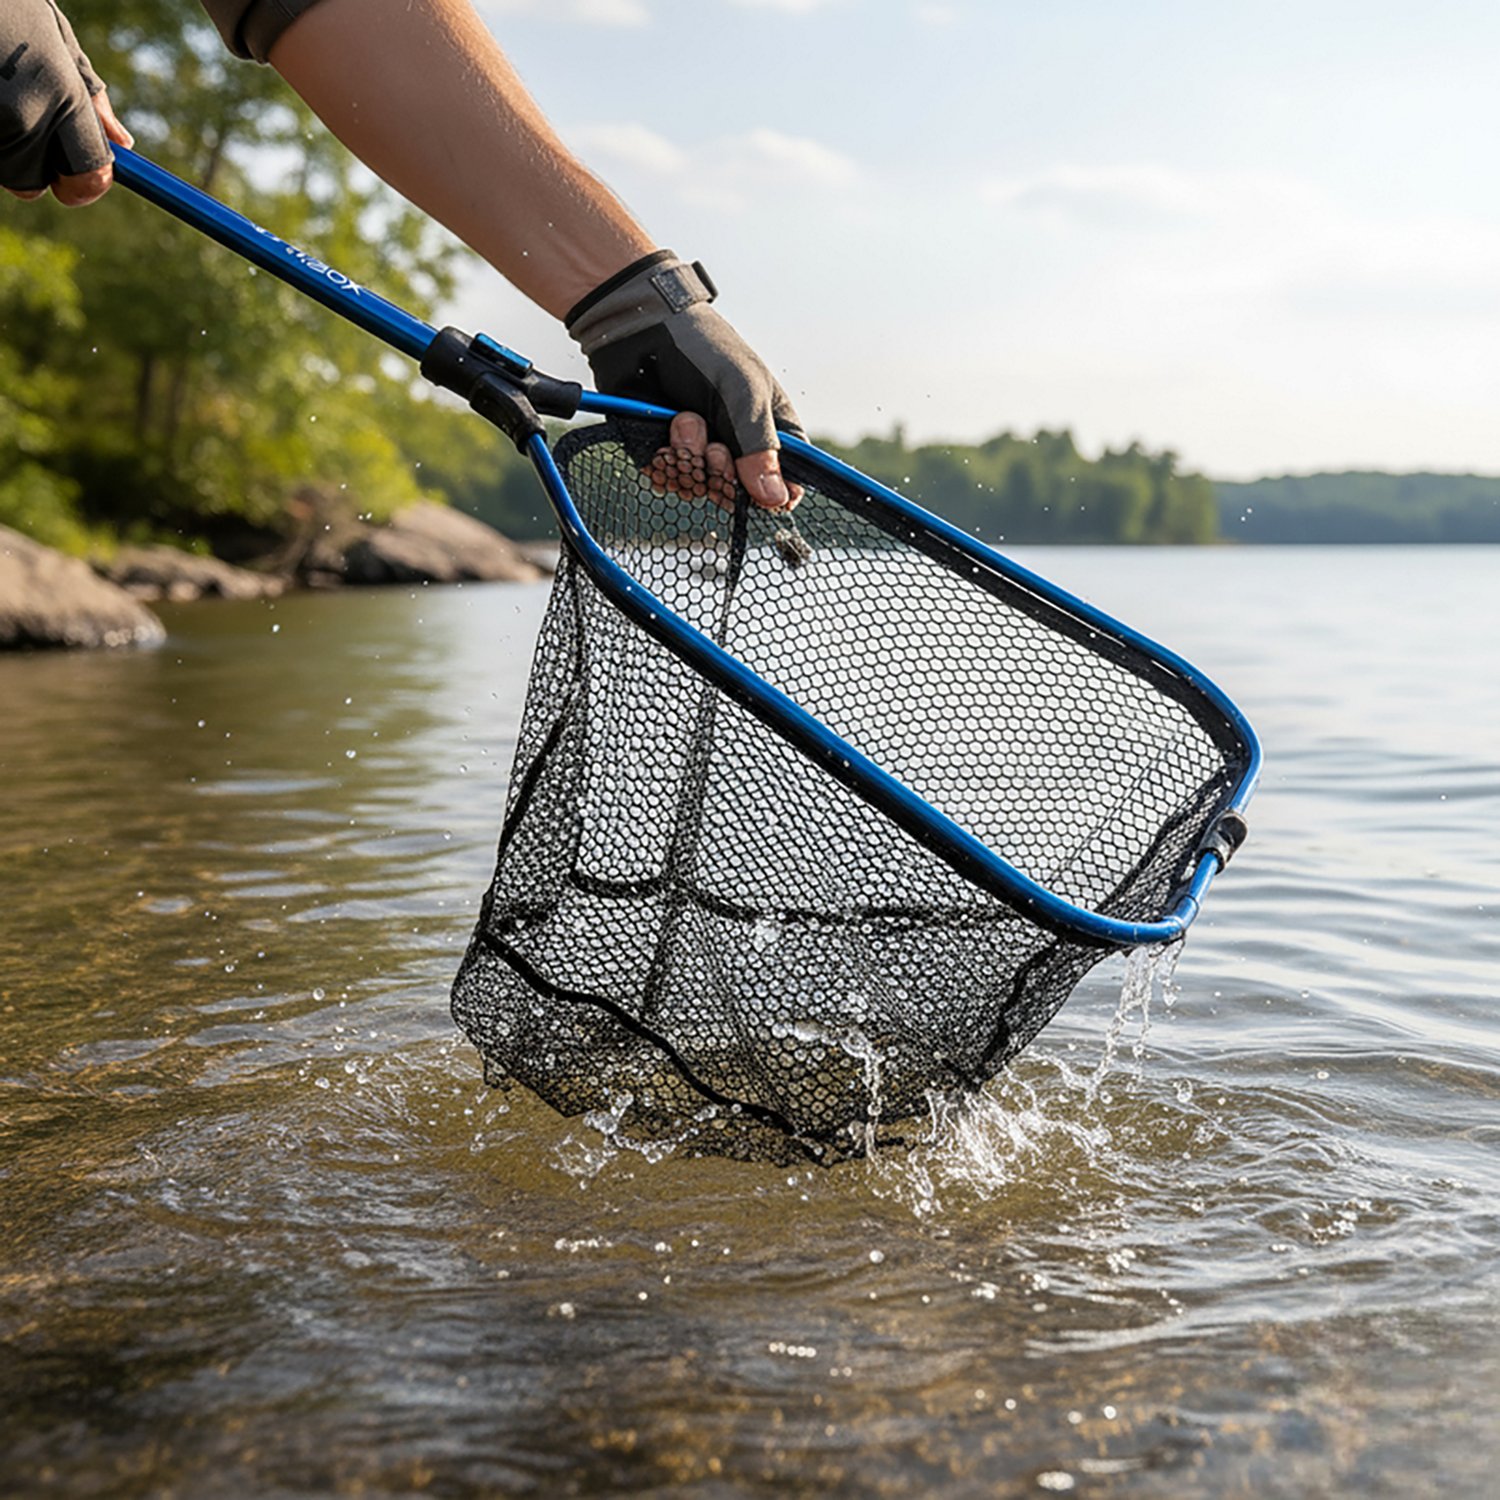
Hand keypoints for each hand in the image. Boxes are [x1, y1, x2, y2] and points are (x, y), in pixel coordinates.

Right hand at [1, 0, 132, 206]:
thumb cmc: (10, 6)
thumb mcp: (57, 40)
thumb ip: (90, 98)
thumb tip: (124, 144)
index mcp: (64, 96)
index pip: (88, 177)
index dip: (82, 186)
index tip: (71, 179)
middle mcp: (25, 115)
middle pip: (31, 183)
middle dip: (28, 163)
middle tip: (17, 115)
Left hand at [567, 252, 803, 511]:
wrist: (641, 331)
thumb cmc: (704, 351)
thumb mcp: (743, 393)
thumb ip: (758, 446)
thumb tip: (776, 501)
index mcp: (770, 431)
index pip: (785, 483)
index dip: (774, 495)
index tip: (761, 493)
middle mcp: (736, 448)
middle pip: (739, 495)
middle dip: (724, 475)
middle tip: (715, 447)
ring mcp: (699, 453)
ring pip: (701, 489)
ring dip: (691, 459)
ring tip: (683, 420)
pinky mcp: (665, 454)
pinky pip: (669, 481)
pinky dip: (666, 464)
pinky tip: (665, 437)